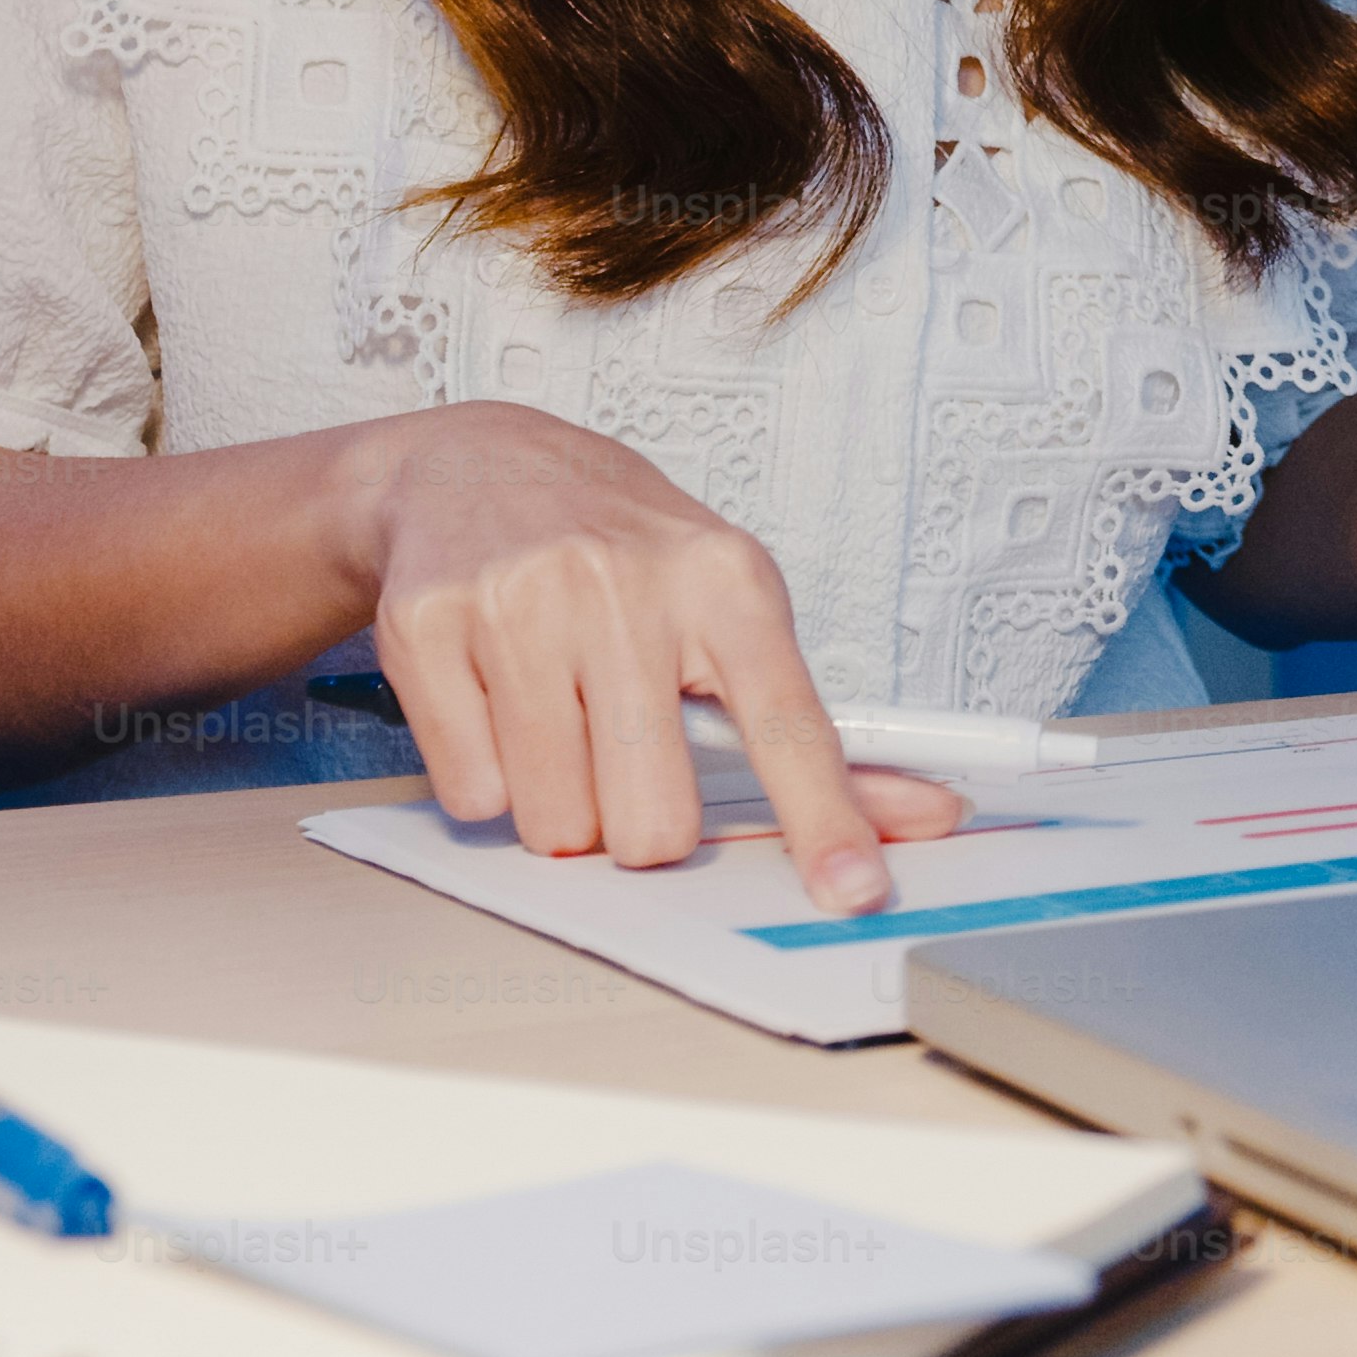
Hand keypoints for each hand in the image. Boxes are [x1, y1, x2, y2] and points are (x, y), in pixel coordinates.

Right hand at [328, 401, 967, 912]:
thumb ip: (818, 731)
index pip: (788, 725)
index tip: (854, 892)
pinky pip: (471, 795)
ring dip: (558, 806)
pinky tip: (492, 699)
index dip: (824, 819)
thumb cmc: (624, 556)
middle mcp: (624, 584)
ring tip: (555, 718)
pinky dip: (484, 778)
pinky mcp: (428, 623)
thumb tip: (929, 813)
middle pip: (653, 823)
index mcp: (725, 581)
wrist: (474, 464)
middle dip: (638, 827)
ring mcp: (520, 600)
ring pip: (555, 824)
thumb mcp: (730, 610)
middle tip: (622, 759)